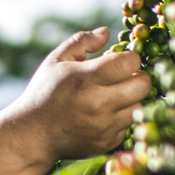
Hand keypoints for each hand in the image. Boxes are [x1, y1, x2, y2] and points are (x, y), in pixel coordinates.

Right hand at [3, 28, 151, 162]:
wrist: (31, 136)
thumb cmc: (44, 93)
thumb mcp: (55, 61)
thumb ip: (81, 42)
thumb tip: (106, 32)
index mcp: (86, 79)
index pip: (129, 62)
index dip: (130, 58)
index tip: (120, 61)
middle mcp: (98, 104)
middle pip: (143, 85)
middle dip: (138, 77)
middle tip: (125, 78)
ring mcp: (104, 126)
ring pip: (140, 106)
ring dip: (132, 99)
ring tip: (115, 96)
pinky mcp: (107, 142)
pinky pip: (128, 125)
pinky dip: (121, 118)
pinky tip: (104, 115)